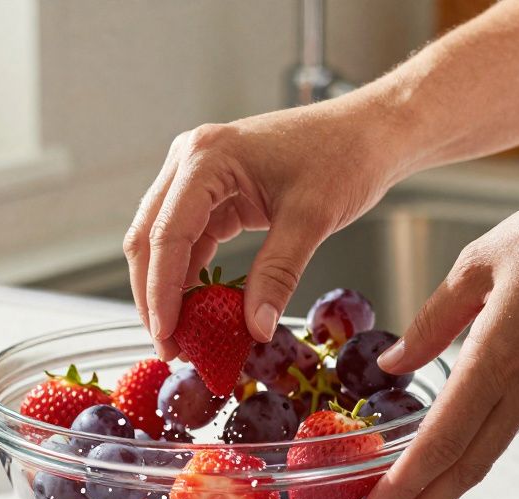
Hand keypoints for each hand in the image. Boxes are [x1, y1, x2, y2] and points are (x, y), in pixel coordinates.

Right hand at [123, 96, 409, 358]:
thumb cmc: (344, 157)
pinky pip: (189, 240)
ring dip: (168, 290)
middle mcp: (191, 160)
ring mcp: (198, 175)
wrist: (368, 132)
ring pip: (162, 242)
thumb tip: (255, 329)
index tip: (166, 335)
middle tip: (169, 346)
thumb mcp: (310, 219)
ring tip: (182, 337)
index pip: (167, 234)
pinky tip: (200, 312)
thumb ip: (277, 274)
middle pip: (150, 238)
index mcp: (208, 157)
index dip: (161, 291)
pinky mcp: (213, 192)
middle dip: (154, 295)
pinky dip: (190, 276)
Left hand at [362, 183, 518, 498]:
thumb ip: (433, 321)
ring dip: (444, 489)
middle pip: (466, 466)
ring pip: (486, 453)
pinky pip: (505, 428)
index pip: (443, 438)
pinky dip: (469, 454)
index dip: (406, 482)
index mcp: (499, 357)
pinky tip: (446, 460)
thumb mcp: (480, 262)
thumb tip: (392, 363)